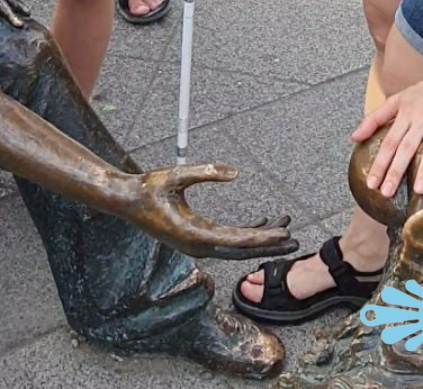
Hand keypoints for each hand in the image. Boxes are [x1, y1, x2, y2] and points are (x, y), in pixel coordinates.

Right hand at [122, 162, 296, 260]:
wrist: (127, 201)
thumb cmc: (148, 188)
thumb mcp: (175, 175)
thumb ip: (204, 172)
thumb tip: (235, 173)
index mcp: (195, 234)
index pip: (237, 240)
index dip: (263, 237)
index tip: (284, 233)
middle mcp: (198, 246)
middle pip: (241, 250)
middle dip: (269, 246)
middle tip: (295, 241)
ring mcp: (197, 244)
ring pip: (236, 247)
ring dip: (260, 239)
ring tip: (284, 229)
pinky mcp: (196, 238)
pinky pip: (227, 240)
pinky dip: (246, 233)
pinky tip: (260, 224)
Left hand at [351, 67, 422, 196]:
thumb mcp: (397, 99)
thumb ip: (375, 118)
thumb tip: (354, 137)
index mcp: (406, 112)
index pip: (389, 141)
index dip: (379, 163)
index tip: (372, 182)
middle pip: (407, 146)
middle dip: (396, 170)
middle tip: (387, 191)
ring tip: (419, 191)